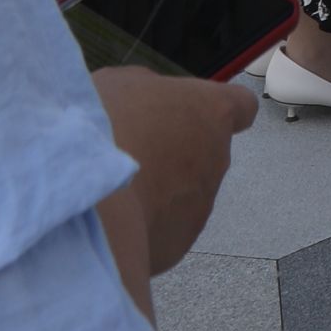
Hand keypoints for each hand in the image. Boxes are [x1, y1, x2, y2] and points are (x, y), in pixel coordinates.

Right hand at [92, 66, 257, 274]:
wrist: (90, 206)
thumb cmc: (106, 133)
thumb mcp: (120, 86)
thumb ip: (147, 91)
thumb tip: (150, 100)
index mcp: (210, 111)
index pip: (240, 106)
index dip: (216, 111)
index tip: (196, 116)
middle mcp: (216, 159)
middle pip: (200, 154)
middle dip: (168, 156)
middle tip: (124, 156)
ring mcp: (200, 206)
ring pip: (179, 195)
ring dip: (150, 192)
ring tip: (107, 191)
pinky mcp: (178, 245)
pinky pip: (159, 230)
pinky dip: (137, 226)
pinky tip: (107, 221)